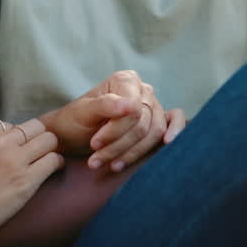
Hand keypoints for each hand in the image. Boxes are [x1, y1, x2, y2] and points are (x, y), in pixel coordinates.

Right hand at [0, 117, 63, 246]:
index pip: (10, 123)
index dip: (12, 137)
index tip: (11, 149)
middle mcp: (1, 139)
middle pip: (33, 127)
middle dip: (35, 137)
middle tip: (34, 149)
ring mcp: (16, 158)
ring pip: (49, 139)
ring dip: (49, 147)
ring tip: (47, 156)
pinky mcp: (28, 179)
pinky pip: (54, 160)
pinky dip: (56, 162)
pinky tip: (53, 168)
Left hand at [45, 70, 183, 171]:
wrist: (71, 134)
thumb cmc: (75, 121)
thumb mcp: (83, 113)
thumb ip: (105, 105)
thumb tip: (131, 105)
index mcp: (125, 80)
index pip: (133, 110)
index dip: (116, 130)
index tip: (95, 144)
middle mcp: (142, 90)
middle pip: (144, 124)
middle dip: (120, 146)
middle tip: (97, 159)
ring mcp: (152, 105)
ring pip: (155, 132)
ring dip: (132, 153)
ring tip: (110, 165)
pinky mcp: (157, 120)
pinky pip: (175, 120)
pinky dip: (176, 130)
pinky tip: (168, 144)